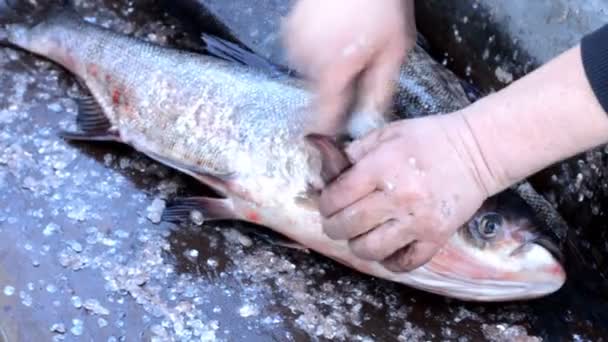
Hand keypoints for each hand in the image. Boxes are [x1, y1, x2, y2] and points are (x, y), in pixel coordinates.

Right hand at [283, 0, 416, 136]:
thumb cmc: (382, 6)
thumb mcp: (394, 50)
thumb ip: (380, 90)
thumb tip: (370, 120)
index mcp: (332, 71)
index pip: (324, 115)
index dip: (330, 128)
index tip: (332, 136)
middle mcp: (306, 60)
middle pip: (318, 92)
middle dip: (335, 89)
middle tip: (356, 68)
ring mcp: (293, 43)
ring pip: (309, 73)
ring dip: (325, 69)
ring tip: (347, 45)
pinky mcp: (288, 30)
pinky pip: (302, 53)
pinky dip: (316, 51)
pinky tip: (334, 35)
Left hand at [318, 113, 493, 271]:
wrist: (478, 151)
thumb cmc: (430, 139)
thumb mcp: (387, 134)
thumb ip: (355, 152)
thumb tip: (328, 173)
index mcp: (382, 168)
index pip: (336, 197)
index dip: (325, 203)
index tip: (329, 203)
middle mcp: (398, 197)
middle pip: (347, 226)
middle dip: (333, 226)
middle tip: (336, 222)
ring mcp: (418, 221)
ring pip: (370, 250)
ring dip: (357, 245)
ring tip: (359, 236)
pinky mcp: (436, 237)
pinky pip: (404, 263)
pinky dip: (389, 261)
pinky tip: (385, 248)